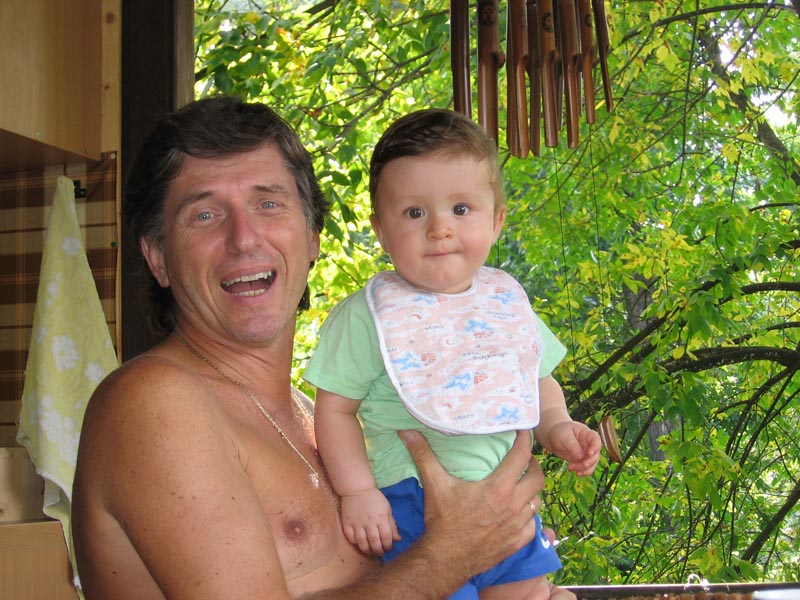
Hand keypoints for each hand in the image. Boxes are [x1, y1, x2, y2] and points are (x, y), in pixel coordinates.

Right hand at [340, 487, 399, 555]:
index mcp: (381, 517)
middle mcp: (369, 522)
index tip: (388, 548)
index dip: (388, 546)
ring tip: (370, 552)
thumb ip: (392, 525)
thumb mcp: (387, 509)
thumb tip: (398, 539)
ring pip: (362, 543)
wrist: (357, 488)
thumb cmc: (375, 499)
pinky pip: (350, 538)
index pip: (386, 537)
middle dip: (378, 551)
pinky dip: (355, 543)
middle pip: (374, 542)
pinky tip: (359, 544)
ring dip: (367, 550)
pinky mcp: (347, 523)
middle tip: (380, 553)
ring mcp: (357, 523)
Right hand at [399, 429, 542, 580]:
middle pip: (538, 478)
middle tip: (525, 459)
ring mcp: (517, 526)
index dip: (526, 440)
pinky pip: (532, 525)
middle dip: (533, 465)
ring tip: (521, 485)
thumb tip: (407, 432)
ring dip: (531, 491)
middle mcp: (513, 506)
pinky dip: (529, 516)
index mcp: (499, 488)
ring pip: (536, 502)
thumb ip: (423, 455)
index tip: (524, 431)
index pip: (522, 456)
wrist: (445, 559)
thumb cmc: (442, 521)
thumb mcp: (434, 484)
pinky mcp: (516, 543)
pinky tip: (519, 513)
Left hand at [547, 421, 601, 475]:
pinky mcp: (582, 461)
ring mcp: (587, 453)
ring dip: (584, 469)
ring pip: (592, 464)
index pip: (596, 440)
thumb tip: (581, 457)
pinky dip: (583, 472)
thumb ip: (573, 446)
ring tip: (570, 468)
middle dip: (588, 462)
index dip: (595, 447)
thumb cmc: (559, 432)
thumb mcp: (564, 436)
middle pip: (595, 455)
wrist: (553, 437)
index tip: (589, 453)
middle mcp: (589, 444)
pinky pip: (587, 469)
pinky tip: (576, 473)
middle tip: (577, 466)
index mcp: (586, 434)